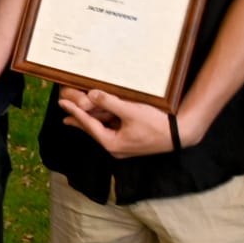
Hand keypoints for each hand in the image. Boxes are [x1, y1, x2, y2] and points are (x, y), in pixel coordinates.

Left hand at [56, 88, 187, 158]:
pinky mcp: (131, 139)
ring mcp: (124, 145)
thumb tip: (92, 95)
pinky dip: (103, 120)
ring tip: (74, 115)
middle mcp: (116, 147)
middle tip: (63, 111)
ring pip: (102, 129)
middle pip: (92, 130)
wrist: (180, 133)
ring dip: (89, 120)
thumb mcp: (131, 111)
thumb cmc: (157, 124)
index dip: (75, 113)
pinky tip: (99, 115)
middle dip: (78, 119)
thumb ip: (109, 102)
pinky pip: (112, 128)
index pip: (88, 126)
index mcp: (112, 143)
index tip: (63, 104)